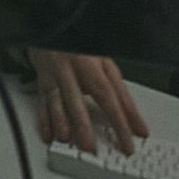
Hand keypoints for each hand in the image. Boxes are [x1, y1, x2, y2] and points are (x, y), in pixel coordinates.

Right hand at [28, 48, 148, 154]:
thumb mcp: (107, 66)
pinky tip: (49, 135)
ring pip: (58, 100)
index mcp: (96, 65)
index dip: (124, 116)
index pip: (112, 94)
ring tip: (67, 140)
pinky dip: (44, 120)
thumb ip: (121, 94)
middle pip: (81, 98)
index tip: (134, 136)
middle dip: (85, 125)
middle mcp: (75, 69)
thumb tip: (136, 121)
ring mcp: (57, 75)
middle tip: (92, 147)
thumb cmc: (84, 52)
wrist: (57, 31)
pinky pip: (42, 102)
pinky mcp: (43, 82)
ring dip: (62, 123)